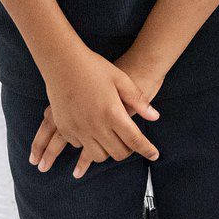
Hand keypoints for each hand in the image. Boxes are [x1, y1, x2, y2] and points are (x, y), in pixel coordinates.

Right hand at [40, 45, 159, 178]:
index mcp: (112, 113)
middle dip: (127, 151)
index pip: (134, 140)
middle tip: (131, 143)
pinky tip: (93, 132)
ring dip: (108, 151)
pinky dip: (88, 143)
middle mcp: (95, 125)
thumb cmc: (95, 68)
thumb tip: (155, 116)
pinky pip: (79, 146)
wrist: (63, 62)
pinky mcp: (65, 128)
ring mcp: (78, 128)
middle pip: (117, 153)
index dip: (147, 150)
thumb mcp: (121, 79)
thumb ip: (138, 100)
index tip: (154, 155)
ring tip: (113, 140)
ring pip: (98, 155)